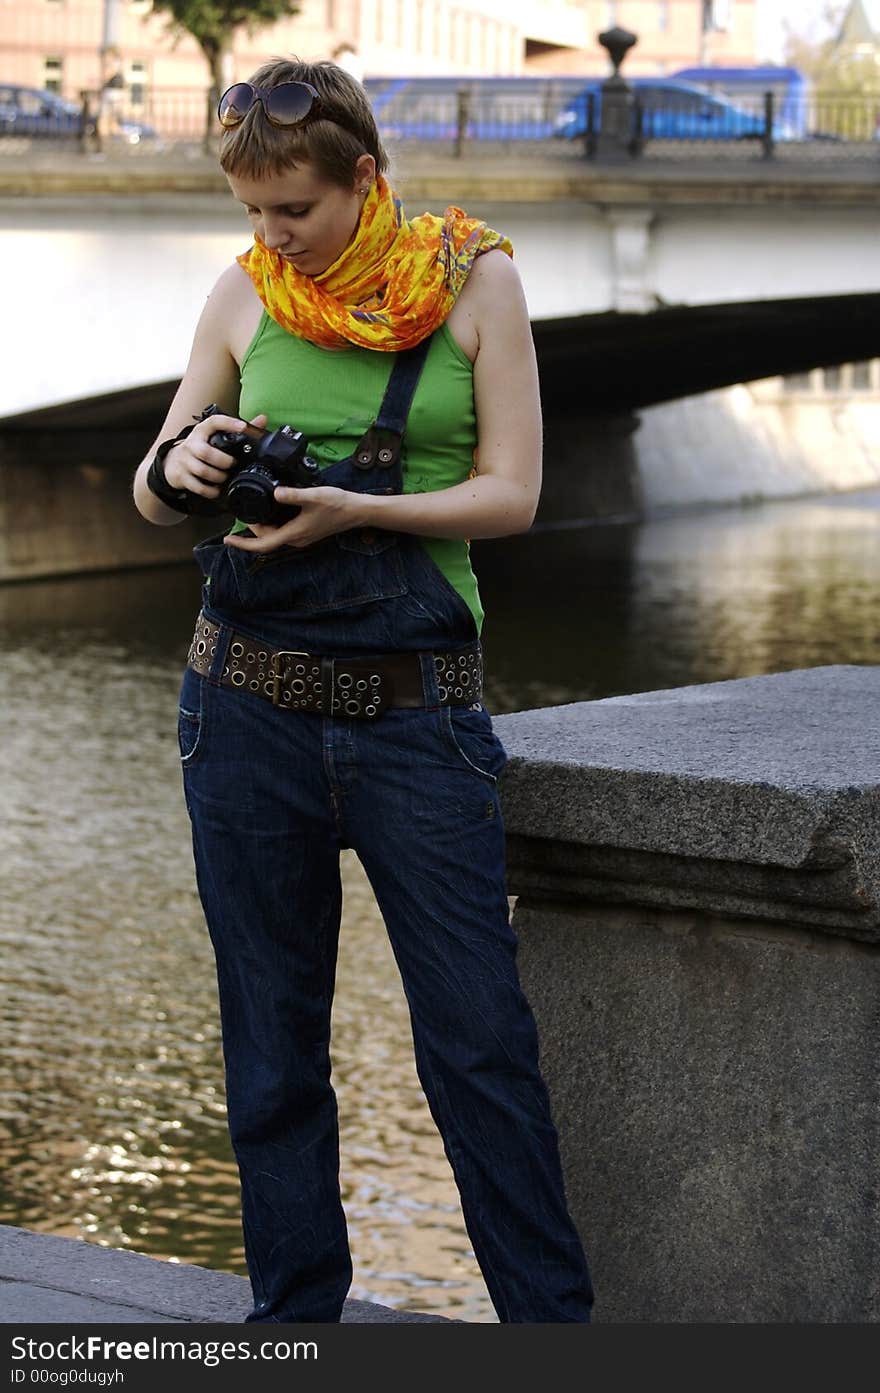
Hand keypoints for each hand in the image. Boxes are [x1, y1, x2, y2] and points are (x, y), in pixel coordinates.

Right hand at [164, 413, 267, 498]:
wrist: (173, 463)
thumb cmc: (200, 448)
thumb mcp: (214, 437)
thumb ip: (238, 429)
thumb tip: (263, 419)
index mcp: (202, 431)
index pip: (213, 422)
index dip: (228, 423)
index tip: (243, 427)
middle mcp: (191, 444)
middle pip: (205, 452)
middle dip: (222, 461)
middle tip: (232, 464)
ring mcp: (184, 460)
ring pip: (202, 470)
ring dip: (218, 477)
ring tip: (225, 477)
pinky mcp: (181, 476)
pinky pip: (197, 486)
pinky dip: (210, 491)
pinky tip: (216, 490)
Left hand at [224, 485, 366, 551]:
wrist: (357, 511)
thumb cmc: (338, 504)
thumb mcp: (313, 496)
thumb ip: (293, 495)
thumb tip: (275, 493)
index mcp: (294, 534)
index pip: (263, 544)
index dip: (243, 544)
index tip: (228, 539)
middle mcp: (296, 539)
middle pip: (266, 539)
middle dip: (252, 529)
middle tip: (242, 513)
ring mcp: (301, 537)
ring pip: (274, 535)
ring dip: (262, 527)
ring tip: (253, 510)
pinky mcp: (305, 531)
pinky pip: (283, 532)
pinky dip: (272, 524)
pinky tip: (271, 510)